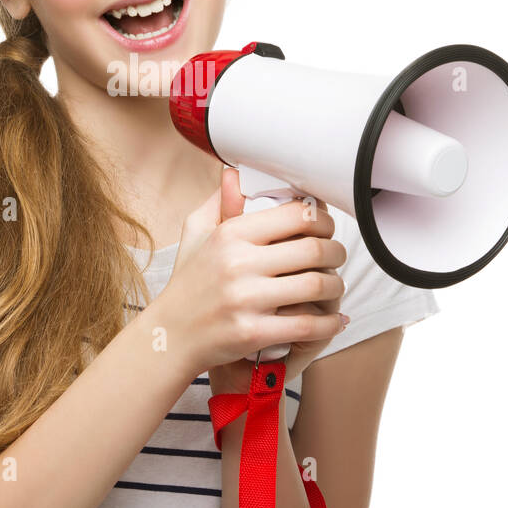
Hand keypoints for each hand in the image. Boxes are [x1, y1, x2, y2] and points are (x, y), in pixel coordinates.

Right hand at [207, 182, 345, 392]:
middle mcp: (238, 263)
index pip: (295, 215)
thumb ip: (220, 201)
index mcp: (230, 234)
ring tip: (334, 285)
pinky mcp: (254, 332)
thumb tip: (236, 173)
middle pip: (314, 249)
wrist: (171, 335)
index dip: (322, 220)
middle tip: (336, 256)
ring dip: (336, 285)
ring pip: (317, 285)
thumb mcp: (196, 233)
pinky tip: (334, 319)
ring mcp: (246, 299)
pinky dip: (330, 323)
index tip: (324, 228)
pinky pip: (309, 325)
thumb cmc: (189, 282)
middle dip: (336, 252)